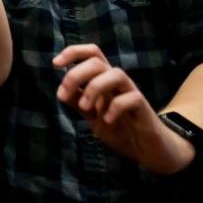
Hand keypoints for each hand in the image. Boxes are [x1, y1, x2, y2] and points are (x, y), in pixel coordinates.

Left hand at [54, 44, 195, 174]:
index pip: (92, 54)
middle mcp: (117, 82)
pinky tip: (107, 121)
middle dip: (76, 74)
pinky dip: (115, 107)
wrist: (148, 150)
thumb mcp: (92, 116)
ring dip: (94, 88)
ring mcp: (131, 93)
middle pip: (97, 61)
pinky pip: (132, 98)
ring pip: (116, 73)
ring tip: (85, 108)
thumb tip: (60, 91)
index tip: (55, 64)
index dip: (73, 52)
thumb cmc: (120, 129)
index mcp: (103, 80)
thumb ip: (78, 102)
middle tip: (63, 95)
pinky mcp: (144, 108)